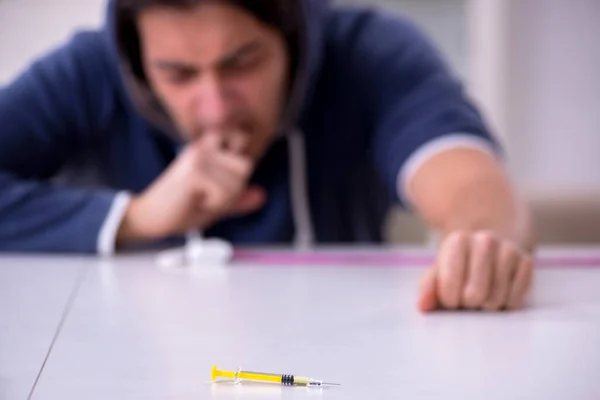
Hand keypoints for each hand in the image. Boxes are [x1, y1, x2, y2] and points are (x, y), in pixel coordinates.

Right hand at [117, 133, 265, 242]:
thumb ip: (238, 198)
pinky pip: (224, 193)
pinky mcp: (194, 172)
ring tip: (201, 199)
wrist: (149, 217)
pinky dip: (214, 205)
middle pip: (246, 165)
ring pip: (237, 182)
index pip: (241, 138)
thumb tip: (262, 195)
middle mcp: (203, 147)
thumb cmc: (179, 209)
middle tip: (210, 196)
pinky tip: (195, 202)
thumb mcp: (216, 203)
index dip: (240, 159)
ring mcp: (198, 157)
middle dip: (235, 188)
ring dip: (223, 200)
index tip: (225, 176)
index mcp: (207, 148)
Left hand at [418, 231, 533, 311]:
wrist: (488, 247)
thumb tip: (422, 306)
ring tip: (483, 293)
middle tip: (468, 296)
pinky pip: (516, 300)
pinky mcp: (527, 261)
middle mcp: (485, 240)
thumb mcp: (439, 273)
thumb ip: (428, 289)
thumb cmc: (459, 266)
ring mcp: (509, 249)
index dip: (449, 300)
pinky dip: (506, 303)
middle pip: (474, 296)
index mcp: (458, 241)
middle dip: (469, 304)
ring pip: (496, 300)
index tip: (450, 295)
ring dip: (487, 305)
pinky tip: (499, 291)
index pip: (449, 287)